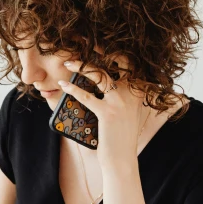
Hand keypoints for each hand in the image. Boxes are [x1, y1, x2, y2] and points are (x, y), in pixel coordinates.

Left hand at [57, 52, 146, 168]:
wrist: (122, 161)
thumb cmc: (119, 137)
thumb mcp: (126, 114)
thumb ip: (120, 98)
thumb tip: (101, 83)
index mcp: (138, 93)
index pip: (131, 64)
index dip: (117, 52)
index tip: (102, 44)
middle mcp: (133, 94)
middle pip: (120, 62)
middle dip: (103, 50)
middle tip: (87, 42)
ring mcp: (121, 103)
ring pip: (101, 76)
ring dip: (82, 66)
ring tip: (68, 62)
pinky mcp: (108, 114)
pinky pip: (87, 96)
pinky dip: (73, 89)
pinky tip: (63, 85)